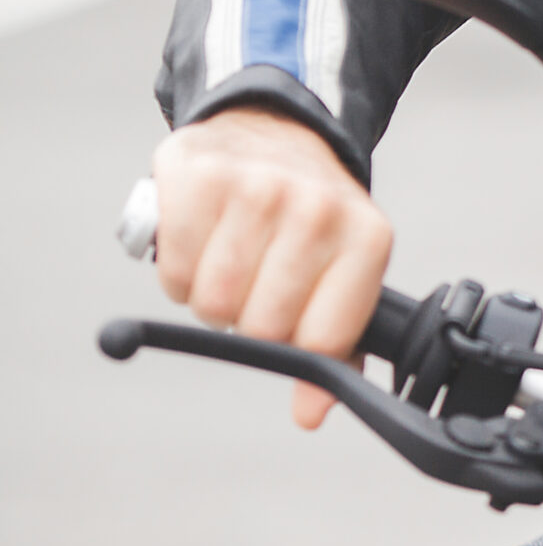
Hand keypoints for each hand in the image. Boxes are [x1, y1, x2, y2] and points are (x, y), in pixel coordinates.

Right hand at [149, 107, 391, 429]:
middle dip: (249, 318)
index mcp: (368, 240)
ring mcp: (260, 189)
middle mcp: (318, 210)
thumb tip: (310, 415)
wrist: (275, 131)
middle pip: (260, 327)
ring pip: (212, 302)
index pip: (320, 340)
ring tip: (231, 255)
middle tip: (257, 280)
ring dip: (211, 294)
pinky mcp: (201, 177)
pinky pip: (172, 269)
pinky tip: (201, 237)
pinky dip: (177, 268)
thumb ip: (337, 345)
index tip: (291, 325)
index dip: (294, 347)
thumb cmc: (311, 220)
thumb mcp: (345, 270)